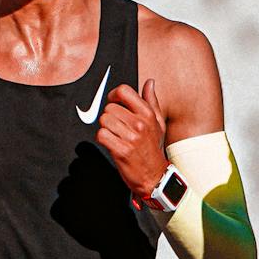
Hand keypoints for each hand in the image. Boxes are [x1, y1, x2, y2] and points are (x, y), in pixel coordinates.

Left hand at [93, 80, 170, 197]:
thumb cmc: (153, 149)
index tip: (114, 103)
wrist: (155, 176)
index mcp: (148, 114)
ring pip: (104, 120)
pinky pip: (101, 135)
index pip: (124, 91)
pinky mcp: (121, 150)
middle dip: (109, 116)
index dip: (113, 96)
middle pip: (110, 107)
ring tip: (116, 136)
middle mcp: (140, 124)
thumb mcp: (158, 124)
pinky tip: (112, 143)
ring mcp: (131, 137)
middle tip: (117, 127)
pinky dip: (102, 139)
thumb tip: (149, 83)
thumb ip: (152, 101)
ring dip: (105, 128)